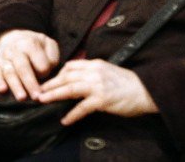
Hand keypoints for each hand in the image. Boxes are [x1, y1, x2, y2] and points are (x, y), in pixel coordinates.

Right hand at [0, 29, 59, 100]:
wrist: (12, 38)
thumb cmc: (34, 45)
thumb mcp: (48, 44)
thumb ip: (52, 56)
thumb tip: (47, 71)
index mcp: (30, 43)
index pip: (39, 62)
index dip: (45, 71)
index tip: (46, 75)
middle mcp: (15, 50)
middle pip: (22, 67)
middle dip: (30, 83)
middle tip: (37, 97)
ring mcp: (3, 57)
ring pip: (9, 72)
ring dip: (15, 85)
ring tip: (22, 98)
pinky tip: (3, 90)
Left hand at [37, 60, 157, 124]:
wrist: (146, 91)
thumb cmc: (127, 84)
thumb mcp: (108, 72)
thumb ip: (93, 73)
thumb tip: (77, 80)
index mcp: (95, 64)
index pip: (70, 66)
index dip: (58, 74)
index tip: (50, 82)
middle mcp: (94, 72)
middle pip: (66, 76)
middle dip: (50, 84)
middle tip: (38, 91)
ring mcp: (98, 85)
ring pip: (70, 88)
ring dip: (54, 94)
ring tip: (43, 100)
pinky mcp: (102, 99)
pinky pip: (82, 107)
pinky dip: (72, 114)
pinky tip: (64, 120)